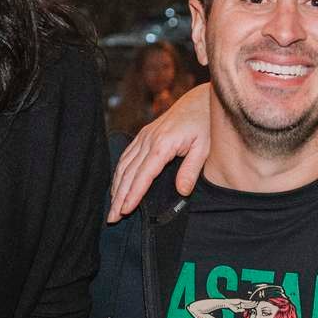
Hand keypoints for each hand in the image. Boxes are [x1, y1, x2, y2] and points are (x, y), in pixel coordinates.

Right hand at [109, 84, 211, 221]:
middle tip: (112, 218)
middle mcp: (149, 140)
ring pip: (123, 165)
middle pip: (129, 173)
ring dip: (116, 187)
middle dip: (119, 197)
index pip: (143, 175)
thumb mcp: (205, 147)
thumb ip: (191, 170)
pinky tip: (118, 185)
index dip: (133, 194)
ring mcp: (144, 136)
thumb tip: (182, 192)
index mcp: (163, 145)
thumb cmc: (205, 123)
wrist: (200, 99)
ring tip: (112, 207)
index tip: (124, 211)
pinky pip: (126, 156)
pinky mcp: (144, 135)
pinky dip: (119, 173)